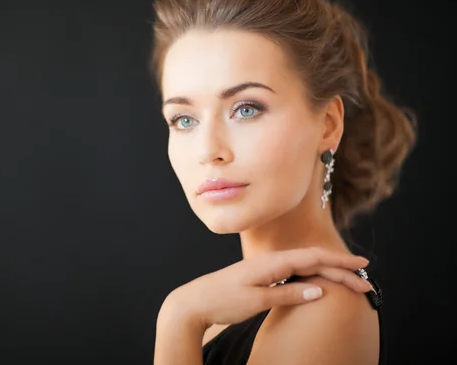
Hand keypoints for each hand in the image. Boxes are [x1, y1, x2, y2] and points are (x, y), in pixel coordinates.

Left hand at [160, 247, 371, 330]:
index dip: (340, 262)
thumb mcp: (257, 300)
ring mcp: (267, 268)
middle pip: (313, 261)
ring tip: (350, 281)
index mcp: (272, 262)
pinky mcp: (262, 277)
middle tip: (365, 283)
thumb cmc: (223, 300)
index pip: (314, 258)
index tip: (363, 266)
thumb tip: (320, 288)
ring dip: (328, 273)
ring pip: (305, 267)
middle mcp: (271, 261)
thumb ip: (288, 293)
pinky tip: (319, 282)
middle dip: (341, 270)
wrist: (194, 302)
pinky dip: (312, 277)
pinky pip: (294, 273)